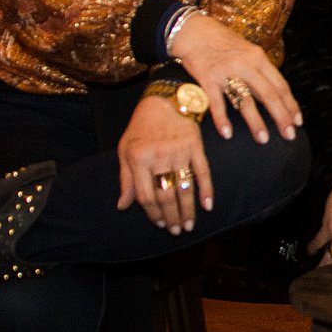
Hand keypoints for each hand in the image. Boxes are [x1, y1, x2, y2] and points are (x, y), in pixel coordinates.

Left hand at [116, 95, 213, 234]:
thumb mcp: (125, 150)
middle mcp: (159, 156)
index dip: (152, 213)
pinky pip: (203, 172)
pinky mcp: (196, 146)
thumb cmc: (141, 126)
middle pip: (166, 195)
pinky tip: (207, 205)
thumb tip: (123, 206)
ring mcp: (179, 152)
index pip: (146, 195)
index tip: (158, 223)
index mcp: (138, 159)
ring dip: (187, 210)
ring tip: (188, 225)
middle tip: (176, 231)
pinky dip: (206, 190)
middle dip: (171, 216)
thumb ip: (125, 179)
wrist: (165, 100)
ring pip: (184, 187)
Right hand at [170, 12, 301, 142]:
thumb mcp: (247, 50)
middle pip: (268, 94)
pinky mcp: (206, 78)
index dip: (290, 104)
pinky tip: (227, 134)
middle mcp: (245, 64)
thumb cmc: (221, 42)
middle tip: (289, 135)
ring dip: (256, 122)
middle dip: (281, 116)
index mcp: (258, 58)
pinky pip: (216, 102)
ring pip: (245, 100)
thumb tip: (275, 93)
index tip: (298, 121)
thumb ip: (260, 70)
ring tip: (264, 140)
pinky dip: (222, 119)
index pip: (280, 85)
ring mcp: (226, 72)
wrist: (191, 30)